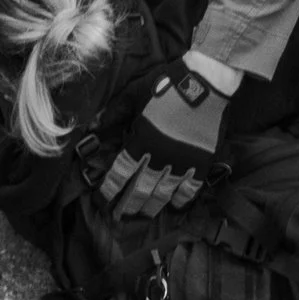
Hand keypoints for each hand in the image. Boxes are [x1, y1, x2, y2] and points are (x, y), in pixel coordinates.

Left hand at [108, 62, 229, 217]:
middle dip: (128, 205)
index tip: (102, 201)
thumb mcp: (134, 94)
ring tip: (143, 216)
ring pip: (164, 193)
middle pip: (141, 189)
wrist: (206, 82)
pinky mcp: (202, 162)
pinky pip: (191, 188)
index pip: (121, 173)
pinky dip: (182, 200)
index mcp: (141, 139)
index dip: (110, 189)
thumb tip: (93, 125)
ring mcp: (183, 162)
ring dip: (152, 207)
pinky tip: (175, 207)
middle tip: (120, 217)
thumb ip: (114, 112)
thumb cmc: (167, 84)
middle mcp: (160, 156)